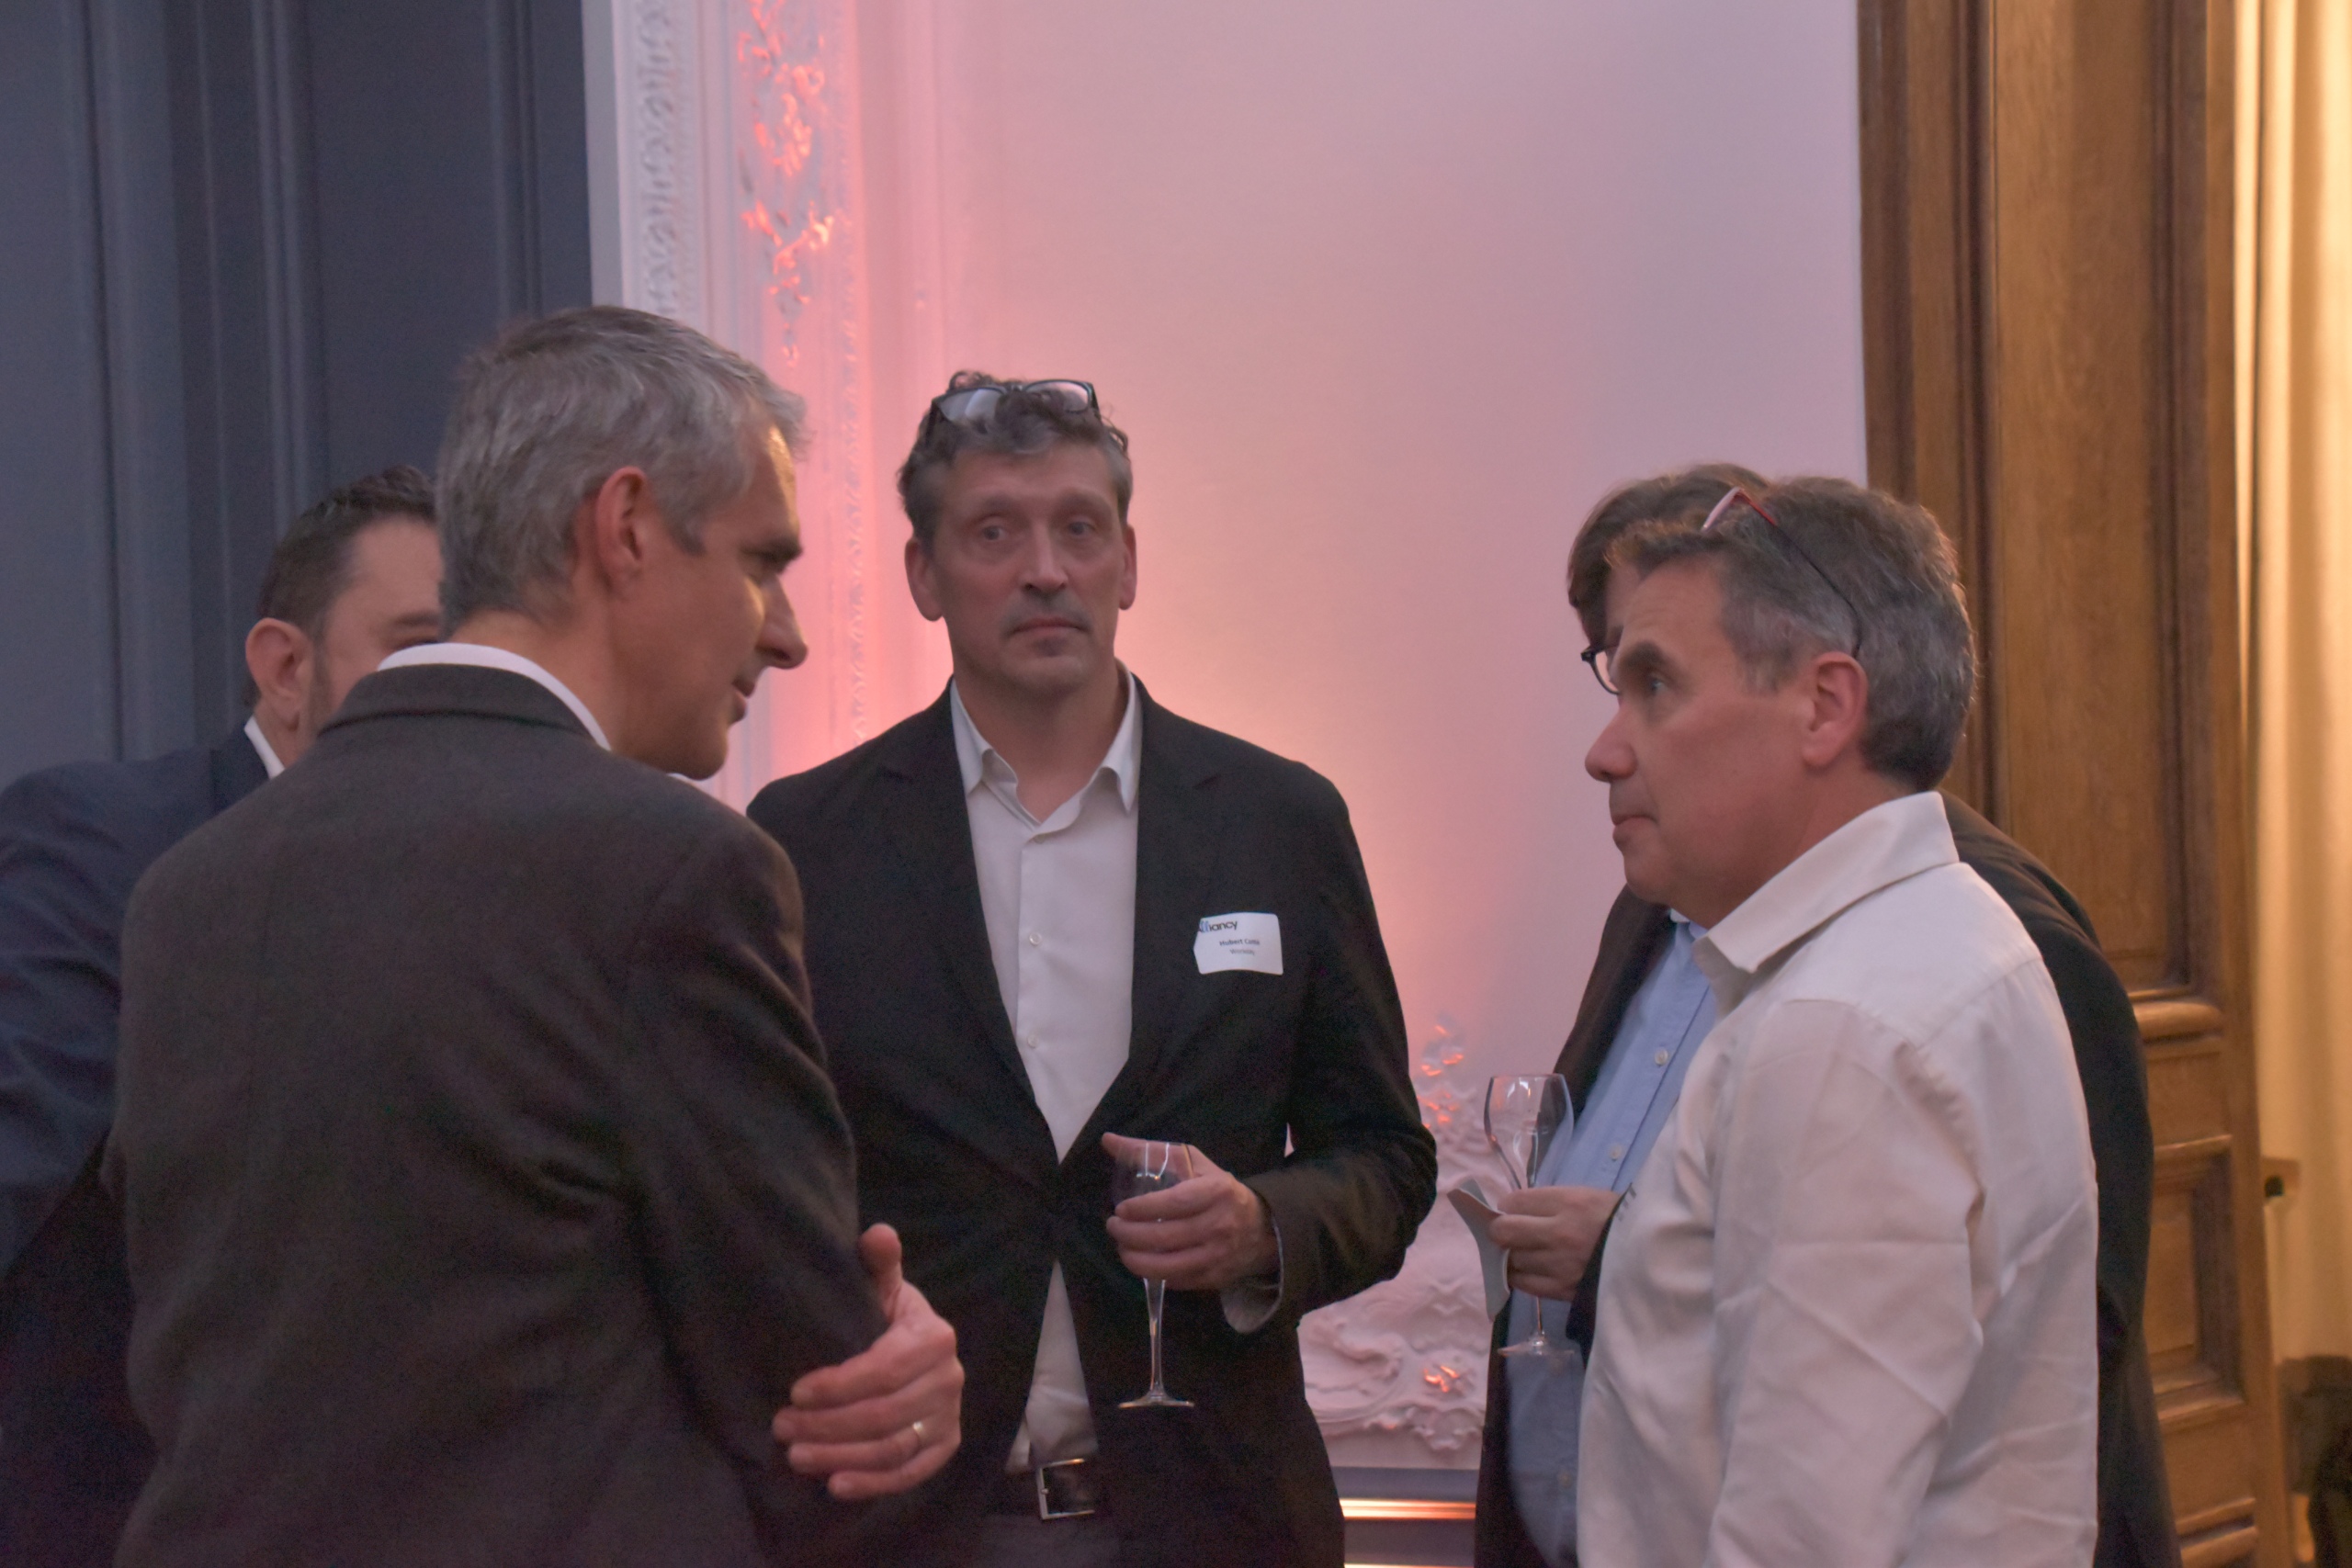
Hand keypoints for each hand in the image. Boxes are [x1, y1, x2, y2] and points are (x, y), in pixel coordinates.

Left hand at [771, 1224, 962, 1498]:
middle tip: (781, 1427)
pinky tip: (835, 1486)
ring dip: (841, 1457)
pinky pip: (910, 1473)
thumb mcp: (882, 1287)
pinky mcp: (945, 1447)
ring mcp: (950, 1417)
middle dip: (828, 1426)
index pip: (884, 1370)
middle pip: (885, 1415)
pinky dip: (874, 1484)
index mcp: (934, 1337)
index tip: (794, 1392)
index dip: (838, 1386)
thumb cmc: (888, 1318)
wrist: (919, 1348)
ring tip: (795, 1456)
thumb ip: (878, 1263)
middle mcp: (950, 1379)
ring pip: (893, 1448)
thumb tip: (877, 1233)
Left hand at [1101, 1133, 1277, 1290]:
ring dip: (1134, 1259)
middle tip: (1113, 1227)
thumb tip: (1108, 1140)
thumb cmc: (1219, 1190)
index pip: (1174, 1203)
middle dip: (1129, 1235)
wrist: (1263, 1229)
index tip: (1121, 1209)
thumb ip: (1150, 1151)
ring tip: (1122, 1247)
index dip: (1143, 1209)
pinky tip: (1142, 1261)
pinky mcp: (1213, 1279)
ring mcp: (1217, 1256)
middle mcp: (1218, 1225)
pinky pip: (1175, 1281)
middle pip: (1165, 1237)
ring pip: (1167, 1267)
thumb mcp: (1193, 1164)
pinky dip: (1153, 1274)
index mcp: (1216, 1192)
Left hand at [1487, 1185, 1621, 1302]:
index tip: (1512, 1210)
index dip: (1507, 1205)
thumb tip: (1513, 1209)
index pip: (1514, 1201)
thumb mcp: (1589, 1198)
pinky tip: (1530, 1270)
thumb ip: (1551, 1202)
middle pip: (1504, 1231)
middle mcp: (1561, 1233)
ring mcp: (1560, 1265)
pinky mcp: (1562, 1291)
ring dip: (1513, 1255)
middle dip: (1501, 1230)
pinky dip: (1521, 1276)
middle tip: (1509, 1232)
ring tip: (1526, 1252)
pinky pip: (1524, 1284)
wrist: (1652, 1259)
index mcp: (1571, 1203)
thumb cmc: (1618, 1222)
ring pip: (1511, 1260)